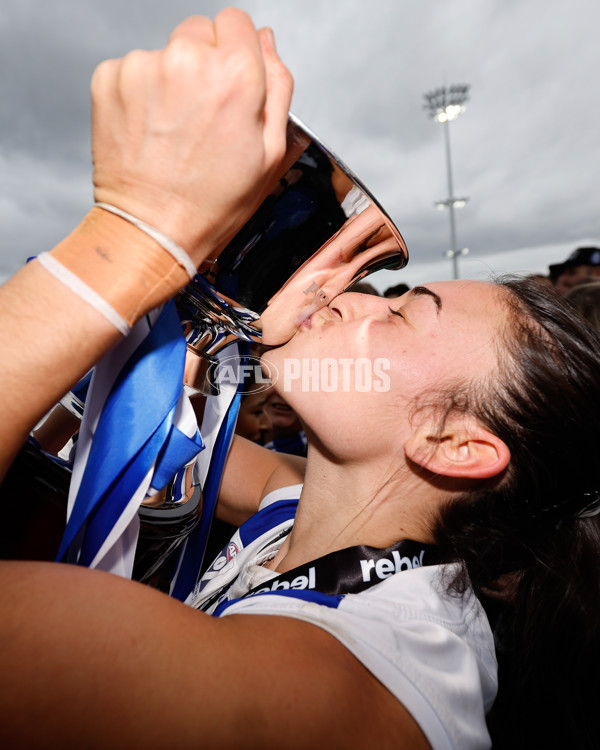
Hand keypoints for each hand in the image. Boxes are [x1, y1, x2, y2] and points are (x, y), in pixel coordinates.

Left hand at [91, 8, 292, 267]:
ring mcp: (143, 67)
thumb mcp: (270, 153)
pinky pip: (132, 69)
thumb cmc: (212, 203)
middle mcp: (188, 60)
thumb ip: (278, 86)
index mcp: (236, 75)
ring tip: (173, 130)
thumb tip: (265, 42)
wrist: (152, 230)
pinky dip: (140, 93)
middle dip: (204, 64)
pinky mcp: (109, 79)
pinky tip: (150, 130)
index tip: (229, 83)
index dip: (237, 53)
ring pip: (165, 52)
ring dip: (171, 80)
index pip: (237, 22)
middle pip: (199, 31)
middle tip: (201, 116)